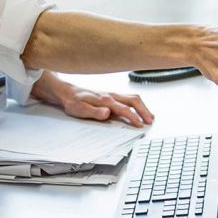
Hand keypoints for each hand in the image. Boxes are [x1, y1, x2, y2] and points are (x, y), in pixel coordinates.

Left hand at [32, 73, 153, 127]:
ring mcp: (112, 94)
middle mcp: (111, 95)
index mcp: (105, 100)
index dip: (133, 117)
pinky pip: (129, 98)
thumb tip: (107, 113)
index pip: (124, 109)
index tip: (140, 125)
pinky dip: (137, 104)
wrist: (67, 92)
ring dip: (143, 107)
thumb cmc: (73, 101)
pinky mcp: (111, 95)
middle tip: (150, 121)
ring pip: (133, 98)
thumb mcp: (80, 110)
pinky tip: (139, 110)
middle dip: (144, 111)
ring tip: (149, 117)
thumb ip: (94, 112)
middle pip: (133, 101)